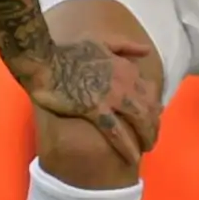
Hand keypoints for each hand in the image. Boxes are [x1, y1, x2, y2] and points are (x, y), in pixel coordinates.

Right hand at [26, 37, 161, 164]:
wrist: (44, 59)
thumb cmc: (69, 51)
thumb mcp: (102, 42)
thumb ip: (126, 47)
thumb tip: (146, 50)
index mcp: (126, 67)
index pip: (150, 91)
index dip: (153, 107)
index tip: (153, 118)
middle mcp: (124, 82)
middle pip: (149, 109)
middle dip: (153, 127)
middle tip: (151, 140)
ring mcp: (111, 96)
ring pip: (138, 120)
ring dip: (146, 137)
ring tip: (145, 149)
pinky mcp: (95, 109)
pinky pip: (116, 131)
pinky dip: (126, 146)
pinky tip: (132, 157)